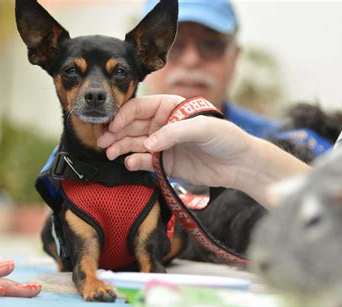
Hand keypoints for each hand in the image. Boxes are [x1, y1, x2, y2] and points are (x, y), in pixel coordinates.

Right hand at [97, 95, 253, 188]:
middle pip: (132, 126)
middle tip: (102, 142)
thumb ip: (174, 133)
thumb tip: (149, 144)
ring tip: (110, 154)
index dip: (123, 116)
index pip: (139, 108)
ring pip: (134, 143)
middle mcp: (162, 124)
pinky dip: (134, 162)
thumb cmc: (225, 138)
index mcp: (170, 107)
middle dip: (116, 133)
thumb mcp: (202, 128)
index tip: (112, 126)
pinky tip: (128, 163)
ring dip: (120, 147)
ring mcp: (162, 144)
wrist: (239, 164)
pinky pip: (144, 161)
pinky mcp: (165, 163)